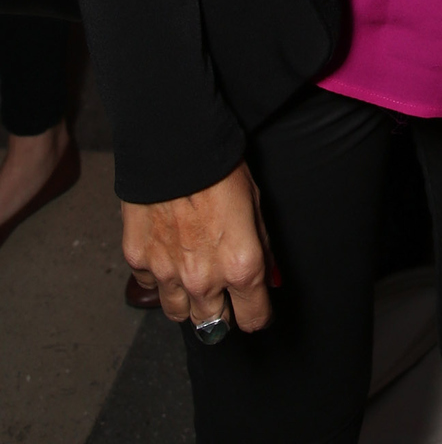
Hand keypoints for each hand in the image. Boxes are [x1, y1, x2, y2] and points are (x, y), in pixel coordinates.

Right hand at [122, 162, 273, 333]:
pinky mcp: (139, 261)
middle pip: (213, 325)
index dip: (257, 313)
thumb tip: (271, 277)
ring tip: (194, 274)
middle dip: (221, 311)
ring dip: (188, 301)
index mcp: (241, 267)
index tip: (256, 306)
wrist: (175, 147)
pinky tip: (167, 252)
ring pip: (179, 314)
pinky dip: (159, 276)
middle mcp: (204, 280)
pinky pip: (150, 285)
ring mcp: (167, 274)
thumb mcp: (256, 204)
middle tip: (223, 290)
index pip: (253, 319)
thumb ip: (263, 247)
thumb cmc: (221, 169)